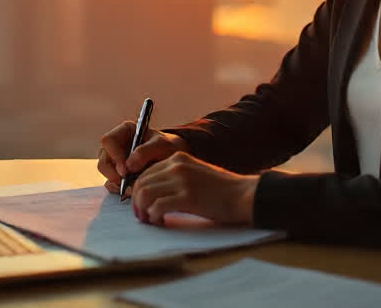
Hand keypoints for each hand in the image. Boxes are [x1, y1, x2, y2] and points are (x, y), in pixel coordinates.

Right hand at [96, 120, 188, 193]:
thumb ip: (145, 152)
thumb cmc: (168, 148)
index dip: (115, 156)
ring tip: (133, 186)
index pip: (108, 141)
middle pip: (103, 159)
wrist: (173, 162)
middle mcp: (116, 145)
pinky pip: (110, 184)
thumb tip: (128, 166)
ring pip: (105, 173)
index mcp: (125, 131)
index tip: (126, 170)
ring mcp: (115, 161)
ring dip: (117, 182)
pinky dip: (119, 189)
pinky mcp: (117, 175)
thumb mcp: (162, 145)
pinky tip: (132, 190)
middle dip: (113, 173)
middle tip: (128, 182)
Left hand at [129, 151, 257, 225]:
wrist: (243, 195)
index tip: (141, 206)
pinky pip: (157, 207)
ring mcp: (181, 181)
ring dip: (143, 210)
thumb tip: (151, 195)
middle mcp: (177, 166)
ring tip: (150, 220)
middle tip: (142, 217)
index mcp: (178, 158)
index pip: (146, 173)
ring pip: (145, 194)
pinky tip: (160, 221)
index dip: (138, 191)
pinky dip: (154, 217)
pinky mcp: (187, 197)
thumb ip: (174, 178)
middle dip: (137, 202)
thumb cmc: (221, 190)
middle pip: (141, 183)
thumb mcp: (194, 174)